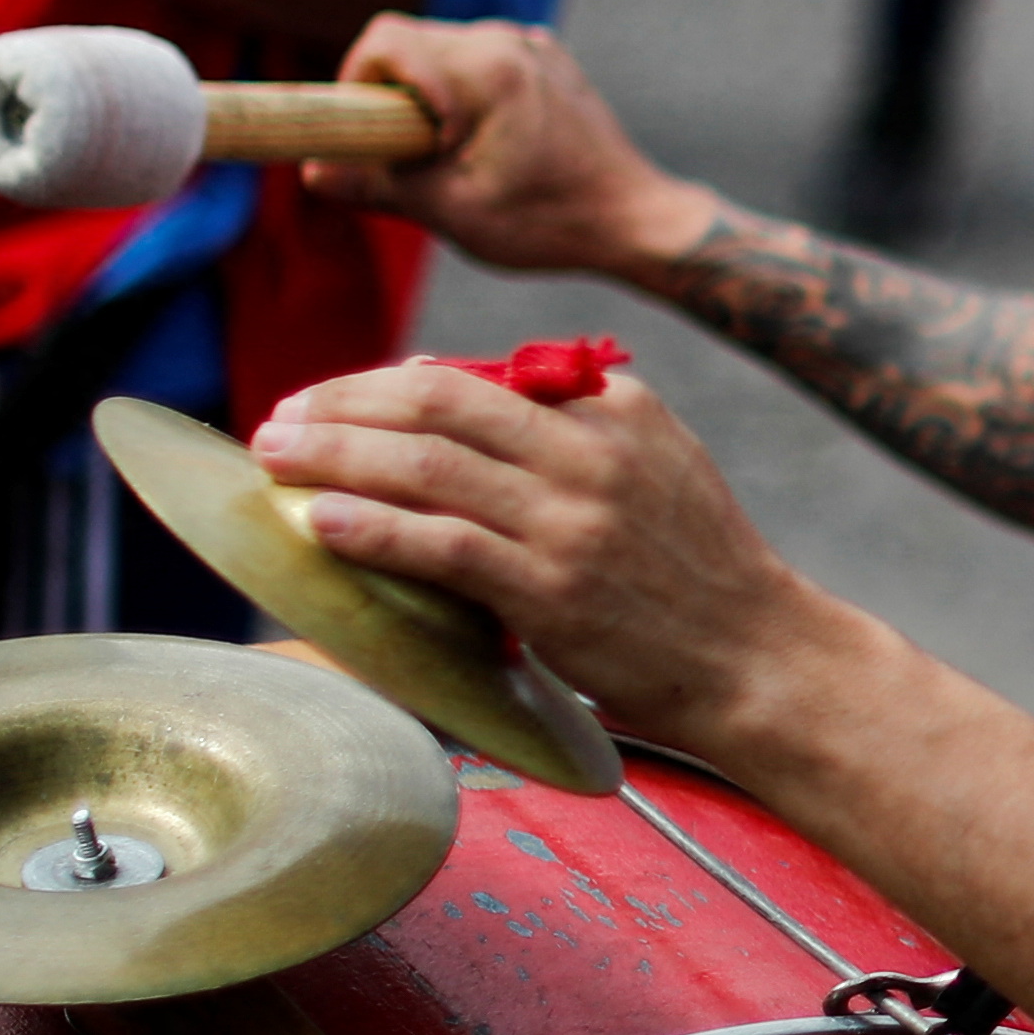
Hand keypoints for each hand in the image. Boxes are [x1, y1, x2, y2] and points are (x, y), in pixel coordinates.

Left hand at [253, 363, 846, 746]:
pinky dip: (372, 527)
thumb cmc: (695, 570)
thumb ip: (567, 424)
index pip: (476, 377)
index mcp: (616, 409)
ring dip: (335, 456)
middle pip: (436, 402)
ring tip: (274, 460)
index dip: (385, 382)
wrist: (759, 657)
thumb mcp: (655, 465)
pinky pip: (441, 543)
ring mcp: (572, 519)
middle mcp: (592, 451)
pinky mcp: (552, 588)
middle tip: (280, 420)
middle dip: (342, 403)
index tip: (333, 399)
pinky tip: (322, 523)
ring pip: (426, 465)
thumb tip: (432, 382)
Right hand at [319, 16, 720, 279]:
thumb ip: (378, 184)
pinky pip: (480, 60)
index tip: (374, 137)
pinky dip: (464, 94)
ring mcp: (532, 46)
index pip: (385, 40)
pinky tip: (489, 144)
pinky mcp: (547, 60)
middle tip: (409, 156)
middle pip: (410, 40)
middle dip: (392, 95)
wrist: (637, 221)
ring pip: (443, 50)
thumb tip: (314, 170)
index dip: (357, 83)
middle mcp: (509, 42)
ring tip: (453, 156)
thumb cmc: (551, 222)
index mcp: (487, 69)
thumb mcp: (454, 212)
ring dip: (428, 96)